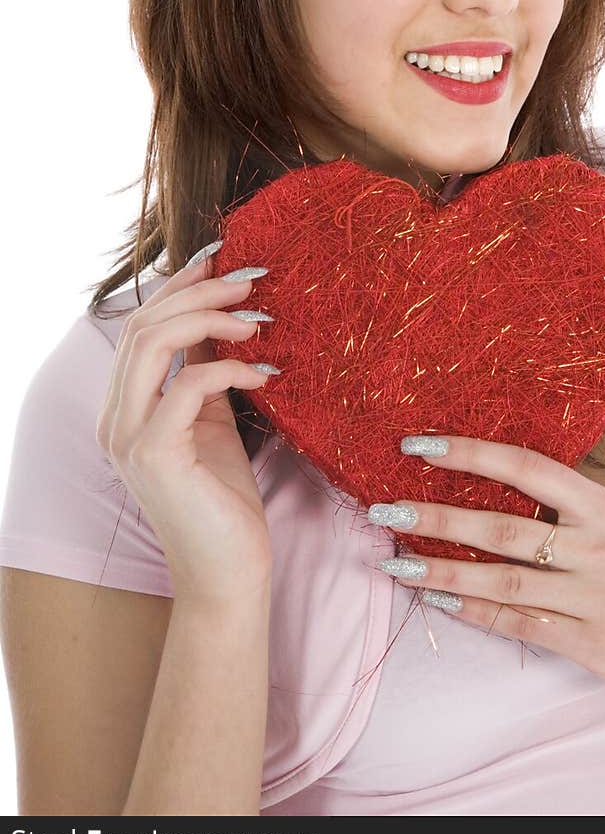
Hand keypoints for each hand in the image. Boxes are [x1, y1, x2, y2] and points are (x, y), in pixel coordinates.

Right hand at [96, 243, 277, 603]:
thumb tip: (224, 314)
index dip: (179, 286)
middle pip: (144, 324)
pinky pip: (187, 386)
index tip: (223, 259)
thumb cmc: (225, 501)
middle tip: (253, 280)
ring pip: (153, 343)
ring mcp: (127, 437)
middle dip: (200, 291)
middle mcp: (114, 419)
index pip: (141, 325)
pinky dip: (227, 367)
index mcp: (124, 407)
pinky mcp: (153, 456)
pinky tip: (262, 371)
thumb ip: (207, 370)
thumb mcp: (215, 420)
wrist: (229, 573)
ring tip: (258, 316)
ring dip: (210, 317)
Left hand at [371, 433, 604, 705]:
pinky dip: (473, 611)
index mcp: (602, 506)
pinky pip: (518, 623)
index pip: (527, 468)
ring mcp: (592, 599)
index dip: (470, 453)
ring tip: (394, 564)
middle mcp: (597, 548)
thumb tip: (494, 467)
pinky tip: (436, 600)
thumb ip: (566, 500)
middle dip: (436, 518)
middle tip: (383, 510)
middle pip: (502, 527)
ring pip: (502, 580)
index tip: (417, 445)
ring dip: (440, 572)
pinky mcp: (588, 644)